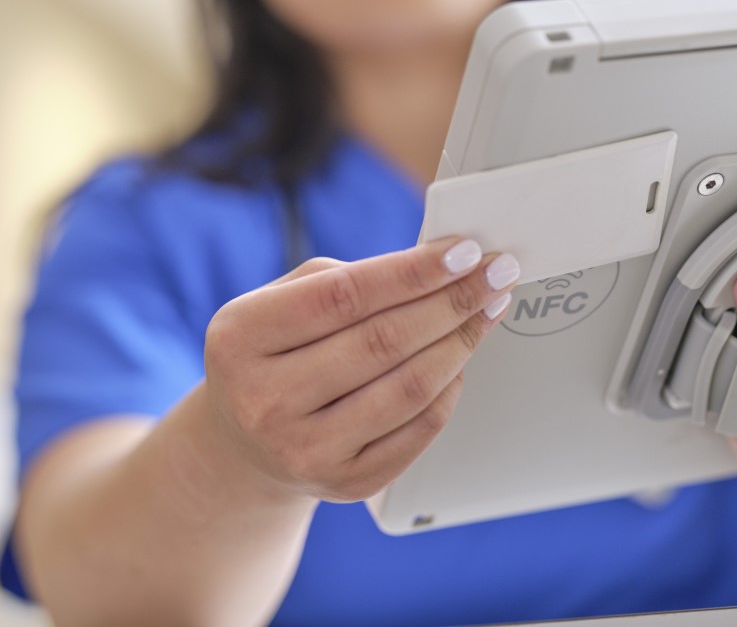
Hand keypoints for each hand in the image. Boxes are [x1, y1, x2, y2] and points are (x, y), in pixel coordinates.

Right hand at [203, 237, 518, 502]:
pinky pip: (418, 430)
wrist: (245, 441)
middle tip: (496, 275)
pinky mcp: (344, 483)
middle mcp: (264, 400)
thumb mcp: (280, 301)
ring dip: (460, 343)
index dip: (411, 273)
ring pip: (408, 389)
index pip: (343, 296)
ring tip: (487, 311)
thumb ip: (347, 279)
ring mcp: (304, 450)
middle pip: (382, 342)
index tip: (465, 252)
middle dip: (451, 303)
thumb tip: (438, 265)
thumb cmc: (274, 350)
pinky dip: (449, 389)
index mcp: (239, 338)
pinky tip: (460, 358)